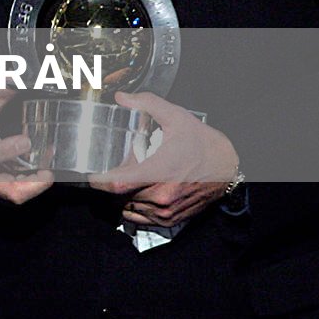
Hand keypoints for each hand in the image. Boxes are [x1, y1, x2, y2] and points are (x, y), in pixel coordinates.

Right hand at [0, 88, 53, 204]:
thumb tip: (15, 83)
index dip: (6, 150)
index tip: (26, 141)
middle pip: (8, 191)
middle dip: (31, 186)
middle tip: (47, 171)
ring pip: (18, 197)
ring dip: (38, 185)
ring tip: (49, 168)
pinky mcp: (4, 197)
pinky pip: (22, 195)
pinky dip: (35, 185)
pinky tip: (43, 170)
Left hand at [88, 91, 239, 227]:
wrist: (227, 166)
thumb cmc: (201, 143)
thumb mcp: (176, 117)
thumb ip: (147, 104)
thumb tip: (121, 97)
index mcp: (158, 173)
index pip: (115, 184)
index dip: (97, 180)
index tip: (91, 172)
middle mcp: (160, 197)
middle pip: (119, 196)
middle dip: (113, 183)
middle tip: (118, 169)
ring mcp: (165, 212)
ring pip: (128, 209)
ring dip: (124, 196)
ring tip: (134, 178)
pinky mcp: (170, 220)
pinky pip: (140, 219)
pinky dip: (135, 207)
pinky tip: (141, 191)